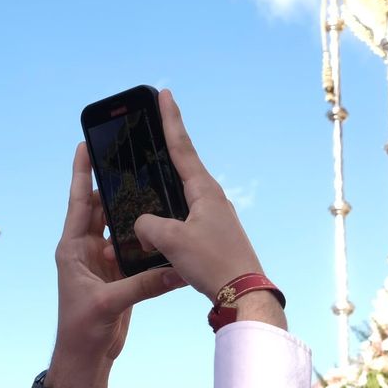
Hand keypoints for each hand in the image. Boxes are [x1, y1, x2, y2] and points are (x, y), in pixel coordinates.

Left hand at [48, 142, 183, 387]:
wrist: (85, 359)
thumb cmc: (82, 330)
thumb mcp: (110, 303)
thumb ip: (143, 284)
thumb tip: (176, 270)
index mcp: (72, 249)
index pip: (78, 202)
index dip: (81, 173)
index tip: (83, 144)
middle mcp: (85, 250)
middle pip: (101, 208)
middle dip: (113, 184)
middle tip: (129, 158)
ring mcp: (102, 262)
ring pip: (120, 227)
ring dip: (132, 210)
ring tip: (150, 185)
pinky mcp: (118, 276)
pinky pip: (133, 250)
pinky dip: (146, 239)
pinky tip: (162, 225)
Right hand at [132, 91, 285, 328]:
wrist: (244, 293)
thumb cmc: (213, 263)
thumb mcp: (172, 241)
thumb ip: (148, 225)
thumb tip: (143, 226)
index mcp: (204, 190)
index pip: (181, 147)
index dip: (170, 120)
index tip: (165, 94)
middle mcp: (212, 198)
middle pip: (182, 166)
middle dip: (164, 149)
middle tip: (151, 128)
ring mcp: (214, 217)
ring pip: (181, 195)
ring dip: (163, 188)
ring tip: (146, 179)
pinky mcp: (212, 236)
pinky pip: (183, 217)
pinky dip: (168, 215)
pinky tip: (156, 224)